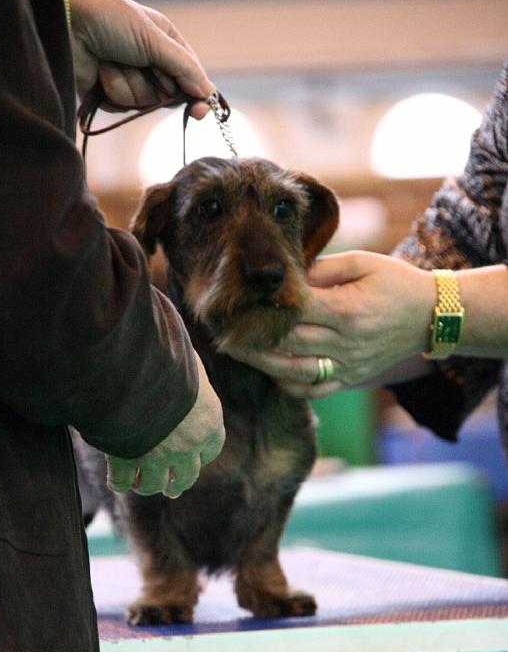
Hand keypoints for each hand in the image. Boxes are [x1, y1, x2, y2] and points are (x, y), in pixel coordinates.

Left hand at [68, 0, 214, 118]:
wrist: (66, 23)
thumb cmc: (109, 19)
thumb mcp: (153, 38)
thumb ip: (183, 67)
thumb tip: (208, 92)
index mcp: (164, 42)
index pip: (190, 75)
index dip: (196, 94)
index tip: (200, 111)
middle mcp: (149, 61)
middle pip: (169, 95)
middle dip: (155, 86)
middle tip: (143, 68)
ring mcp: (129, 78)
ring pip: (144, 103)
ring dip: (128, 84)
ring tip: (110, 61)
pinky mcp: (108, 93)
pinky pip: (122, 107)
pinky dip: (112, 90)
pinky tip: (100, 72)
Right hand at [106, 354, 224, 496]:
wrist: (136, 369)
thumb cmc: (165, 356)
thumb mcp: (187, 360)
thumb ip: (186, 371)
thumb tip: (183, 356)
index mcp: (208, 422)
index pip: (212, 448)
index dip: (202, 453)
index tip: (196, 455)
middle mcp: (187, 446)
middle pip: (187, 476)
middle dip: (178, 483)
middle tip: (172, 488)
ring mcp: (157, 457)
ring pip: (154, 485)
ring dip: (148, 486)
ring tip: (141, 486)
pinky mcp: (127, 460)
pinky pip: (121, 482)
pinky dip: (118, 483)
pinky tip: (116, 482)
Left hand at [226, 251, 436, 397]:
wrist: (431, 316)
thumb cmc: (396, 282)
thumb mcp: (364, 262)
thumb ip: (324, 268)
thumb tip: (288, 276)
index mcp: (347, 310)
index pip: (295, 310)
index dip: (263, 305)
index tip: (237, 299)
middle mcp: (346, 342)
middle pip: (287, 342)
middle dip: (250, 336)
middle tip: (220, 327)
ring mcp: (348, 364)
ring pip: (295, 371)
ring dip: (260, 363)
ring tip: (234, 350)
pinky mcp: (350, 378)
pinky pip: (314, 390)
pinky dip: (288, 385)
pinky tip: (270, 372)